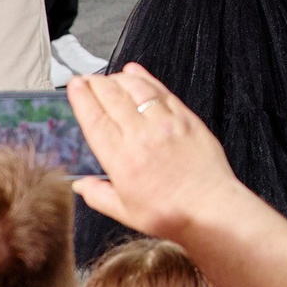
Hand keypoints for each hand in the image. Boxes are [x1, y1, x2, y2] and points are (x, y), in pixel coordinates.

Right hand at [65, 66, 244, 235]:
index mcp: (121, 159)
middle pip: (113, 97)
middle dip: (96, 83)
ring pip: (137, 89)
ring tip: (110, 77)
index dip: (82, 98)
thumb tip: (80, 186)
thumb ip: (99, 195)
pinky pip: (162, 91)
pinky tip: (137, 73)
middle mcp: (142, 136)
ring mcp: (166, 124)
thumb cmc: (171, 213)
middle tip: (88, 79)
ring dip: (119, 78)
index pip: (95, 119)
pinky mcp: (186, 119)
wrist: (211, 208)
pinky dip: (146, 79)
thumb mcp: (125, 212)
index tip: (75, 86)